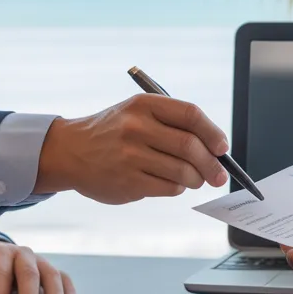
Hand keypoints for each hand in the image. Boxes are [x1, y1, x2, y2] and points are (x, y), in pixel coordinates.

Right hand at [33, 94, 229, 203]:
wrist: (70, 151)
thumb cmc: (113, 132)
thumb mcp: (136, 113)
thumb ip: (172, 124)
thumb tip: (215, 149)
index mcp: (143, 105)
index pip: (190, 114)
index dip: (213, 132)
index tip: (222, 147)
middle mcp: (137, 128)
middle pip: (190, 146)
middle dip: (211, 164)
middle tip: (218, 175)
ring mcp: (131, 156)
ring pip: (182, 171)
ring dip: (196, 179)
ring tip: (194, 179)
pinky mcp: (128, 182)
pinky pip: (168, 188)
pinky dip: (177, 188)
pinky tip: (171, 183)